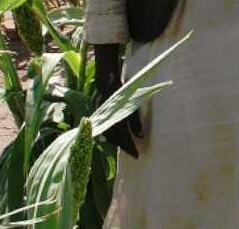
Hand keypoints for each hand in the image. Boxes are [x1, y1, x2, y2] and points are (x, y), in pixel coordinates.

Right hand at [93, 44, 144, 158]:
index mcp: (117, 118)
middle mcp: (107, 121)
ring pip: (109, 137)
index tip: (137, 155)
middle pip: (116, 140)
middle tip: (133, 154)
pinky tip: (117, 140)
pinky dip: (111, 138)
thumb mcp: (133, 105)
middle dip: (125, 148)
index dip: (130, 147)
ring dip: (117, 144)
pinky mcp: (98, 118)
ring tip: (126, 148)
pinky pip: (104, 132)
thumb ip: (136, 122)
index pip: (124, 138)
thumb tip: (140, 137)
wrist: (106, 82)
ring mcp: (101, 120)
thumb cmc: (123, 92)